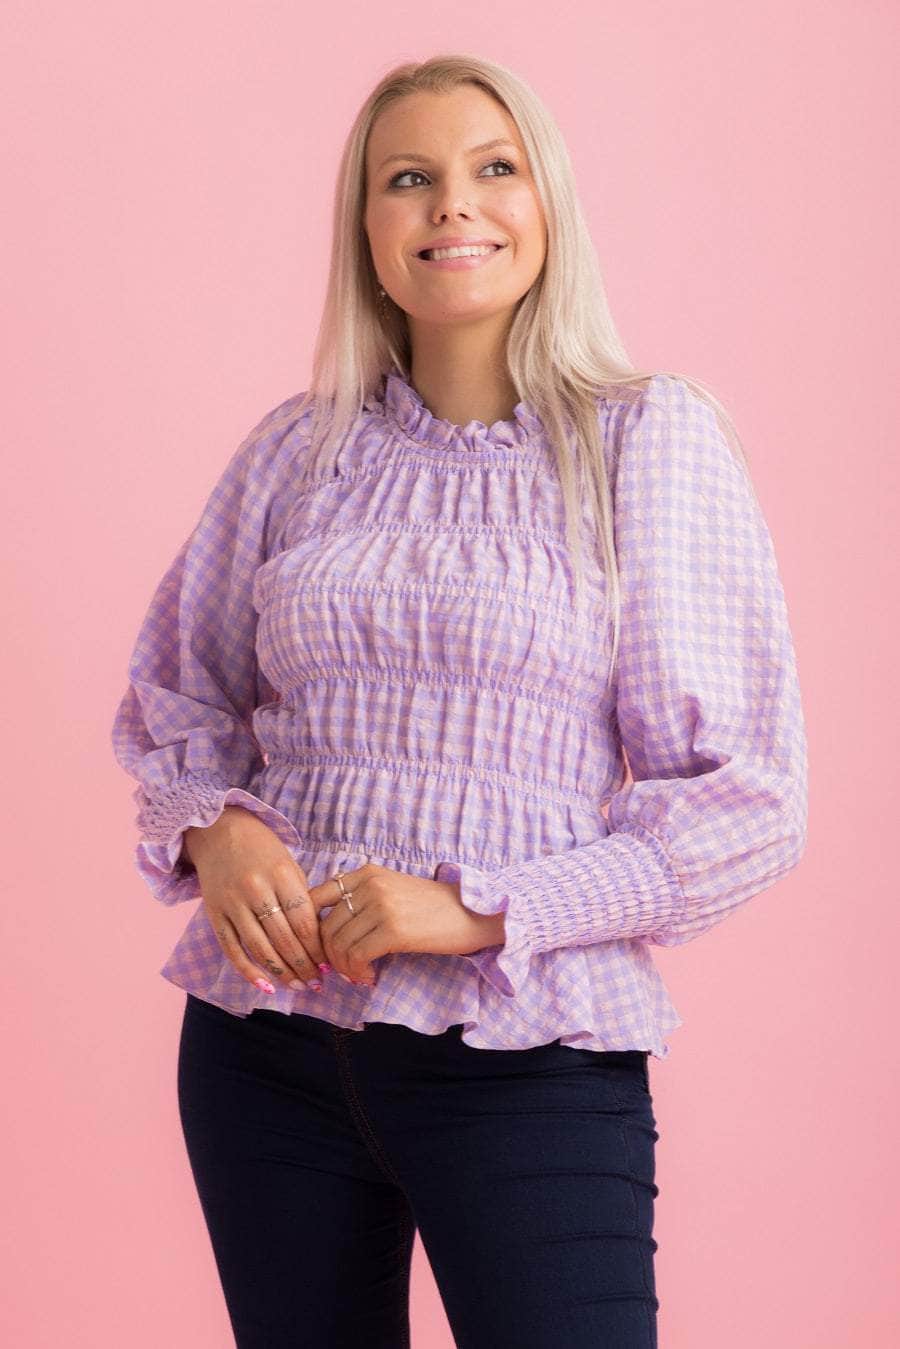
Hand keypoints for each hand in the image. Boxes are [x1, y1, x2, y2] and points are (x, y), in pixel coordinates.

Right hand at [184, 806, 328, 992]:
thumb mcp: (289, 865)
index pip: (304, 923)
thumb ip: (302, 898)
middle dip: (303, 966)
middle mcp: (256, 890)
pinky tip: (265, 986)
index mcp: (281, 875)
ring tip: (297, 987)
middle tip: (316, 984)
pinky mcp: (214, 913)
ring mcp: (232, 903)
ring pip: (259, 948)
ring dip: (281, 973)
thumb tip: (319, 940)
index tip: (329, 966)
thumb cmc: (262, 850)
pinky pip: (232, 949)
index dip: (318, 950)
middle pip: (284, 939)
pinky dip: (248, 971)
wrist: (219, 831)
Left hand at [308, 861, 504, 986]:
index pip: (316, 898)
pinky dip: (358, 973)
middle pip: (325, 927)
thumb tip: (325, 932)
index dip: (310, 930)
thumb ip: (361, 900)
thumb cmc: (433, 907)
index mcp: (366, 873)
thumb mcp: (392, 890)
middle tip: (344, 971)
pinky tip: (370, 978)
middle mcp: (370, 884)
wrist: (473, 913)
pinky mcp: (393, 929)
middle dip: (329, 956)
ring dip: (344, 969)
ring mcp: (381, 905)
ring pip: (338, 945)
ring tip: (360, 976)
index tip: (322, 950)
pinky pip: (357, 957)